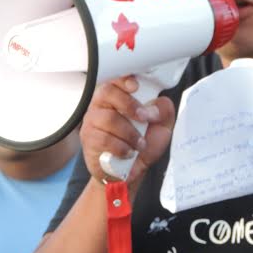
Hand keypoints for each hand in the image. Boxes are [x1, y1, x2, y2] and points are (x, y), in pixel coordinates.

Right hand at [80, 76, 174, 193]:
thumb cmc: (143, 145)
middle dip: (130, 105)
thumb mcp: (162, 126)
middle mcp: (102, 105)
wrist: (130, 173)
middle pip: (107, 92)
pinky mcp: (89, 140)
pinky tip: (128, 152)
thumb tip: (154, 106)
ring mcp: (92, 121)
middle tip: (144, 118)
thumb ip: (164, 110)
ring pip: (108, 118)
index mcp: (118, 96)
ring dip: (130, 133)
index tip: (136, 86)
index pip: (115, 78)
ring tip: (139, 143)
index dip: (124, 79)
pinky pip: (104, 139)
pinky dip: (121, 147)